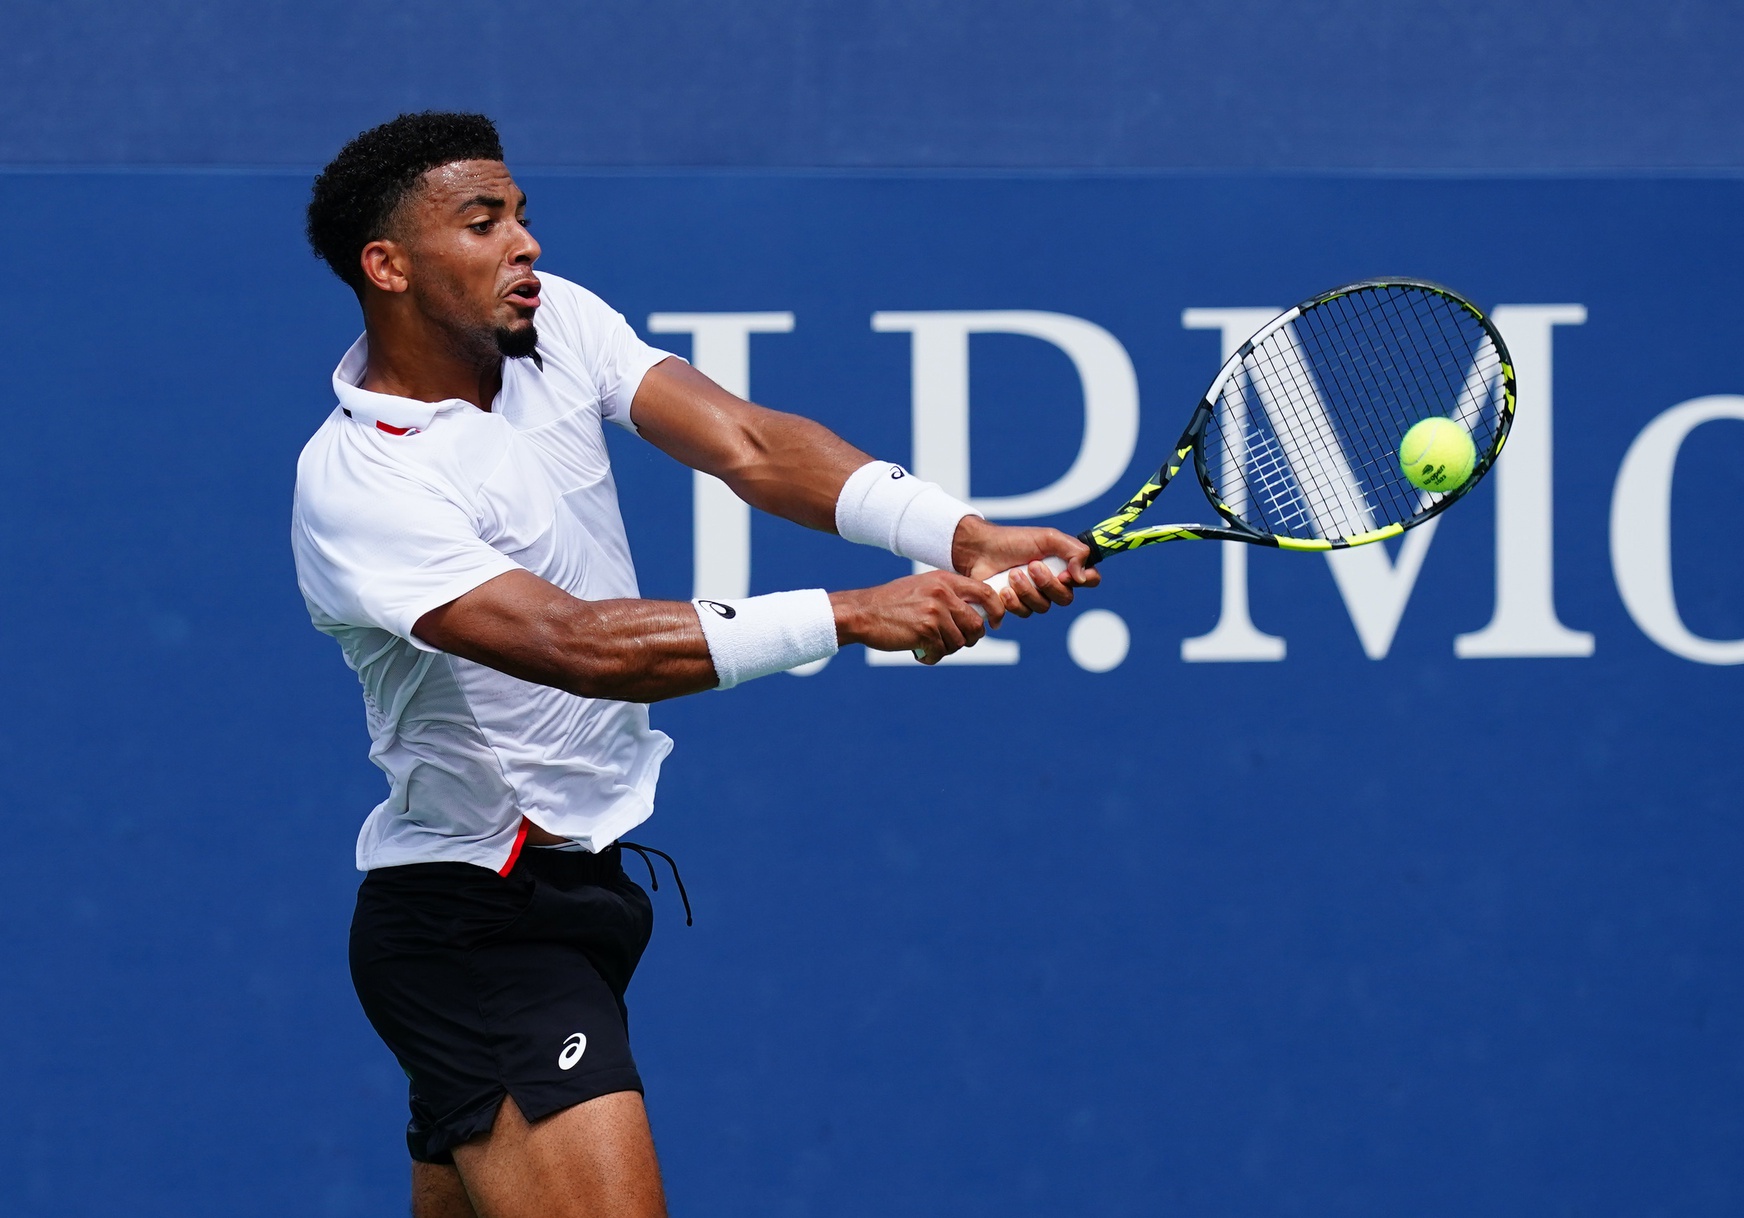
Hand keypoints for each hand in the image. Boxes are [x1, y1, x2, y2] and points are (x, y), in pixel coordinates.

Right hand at [830, 571, 1006, 664]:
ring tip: (929, 645)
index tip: (996, 623)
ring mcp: (934, 612)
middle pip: (976, 624)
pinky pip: (941, 652)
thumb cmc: (893, 603)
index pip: (985, 592)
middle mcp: (942, 593)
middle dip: (969, 639)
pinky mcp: (925, 631)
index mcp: (945, 580)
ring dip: (946, 649)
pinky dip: (931, 657)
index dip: (997, 610)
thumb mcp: (923, 587)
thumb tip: (978, 614)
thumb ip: (949, 595)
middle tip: (953, 642)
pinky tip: (919, 652)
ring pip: (959, 642)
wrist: (863, 613)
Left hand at [949, 517, 1100, 616]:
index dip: (1085, 581)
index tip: (1066, 573)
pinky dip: (1013, 601)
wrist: (980, 549)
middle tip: (1032, 566)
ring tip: (1012, 574)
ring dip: (1027, 590)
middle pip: (1066, 598)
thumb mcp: (1048, 538)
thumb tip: (1083, 576)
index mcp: (1065, 566)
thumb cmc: (1014, 540)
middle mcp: (1053, 584)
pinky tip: (1003, 589)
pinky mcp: (1016, 606)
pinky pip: (1024, 613)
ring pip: (1043, 607)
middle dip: (1047, 584)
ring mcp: (1035, 596)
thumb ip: (1074, 552)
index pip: (1091, 580)